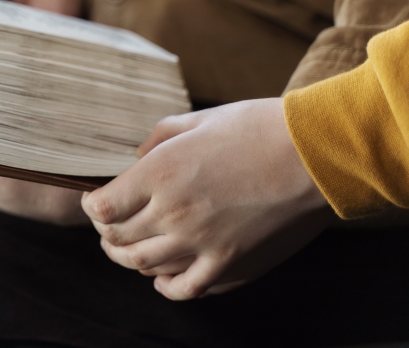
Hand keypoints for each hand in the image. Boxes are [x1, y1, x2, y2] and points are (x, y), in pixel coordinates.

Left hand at [81, 99, 333, 300]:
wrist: (315, 155)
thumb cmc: (257, 128)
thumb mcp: (197, 120)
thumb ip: (158, 140)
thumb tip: (135, 159)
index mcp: (161, 174)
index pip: (103, 209)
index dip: (93, 207)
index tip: (97, 201)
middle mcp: (174, 214)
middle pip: (117, 240)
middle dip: (106, 232)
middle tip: (108, 224)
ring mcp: (203, 245)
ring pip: (142, 266)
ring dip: (127, 258)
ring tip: (126, 249)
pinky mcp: (231, 266)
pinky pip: (183, 288)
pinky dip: (164, 285)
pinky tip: (162, 276)